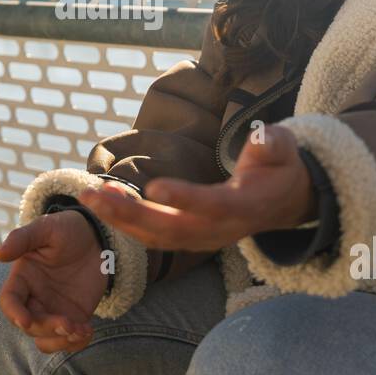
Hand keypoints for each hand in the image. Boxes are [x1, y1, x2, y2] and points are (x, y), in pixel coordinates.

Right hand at [0, 207, 111, 353]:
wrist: (97, 237)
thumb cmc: (67, 229)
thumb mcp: (46, 228)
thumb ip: (22, 239)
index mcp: (22, 279)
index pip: (9, 301)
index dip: (14, 313)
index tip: (25, 320)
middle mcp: (34, 298)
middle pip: (30, 325)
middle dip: (46, 328)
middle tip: (69, 324)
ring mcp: (53, 310)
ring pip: (45, 339)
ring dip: (60, 341)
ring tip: (81, 330)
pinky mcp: (73, 318)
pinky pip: (69, 340)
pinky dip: (77, 343)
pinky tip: (88, 331)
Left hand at [79, 124, 313, 251]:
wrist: (283, 200)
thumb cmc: (279, 168)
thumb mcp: (284, 150)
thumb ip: (274, 144)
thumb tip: (263, 137)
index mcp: (245, 206)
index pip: (214, 206)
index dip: (186, 199)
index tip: (155, 188)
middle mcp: (220, 229)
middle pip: (173, 229)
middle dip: (132, 215)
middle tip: (97, 196)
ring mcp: (203, 238)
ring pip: (158, 236)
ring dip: (121, 219)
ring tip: (91, 197)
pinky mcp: (189, 236)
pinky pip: (154, 235)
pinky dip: (127, 220)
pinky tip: (104, 199)